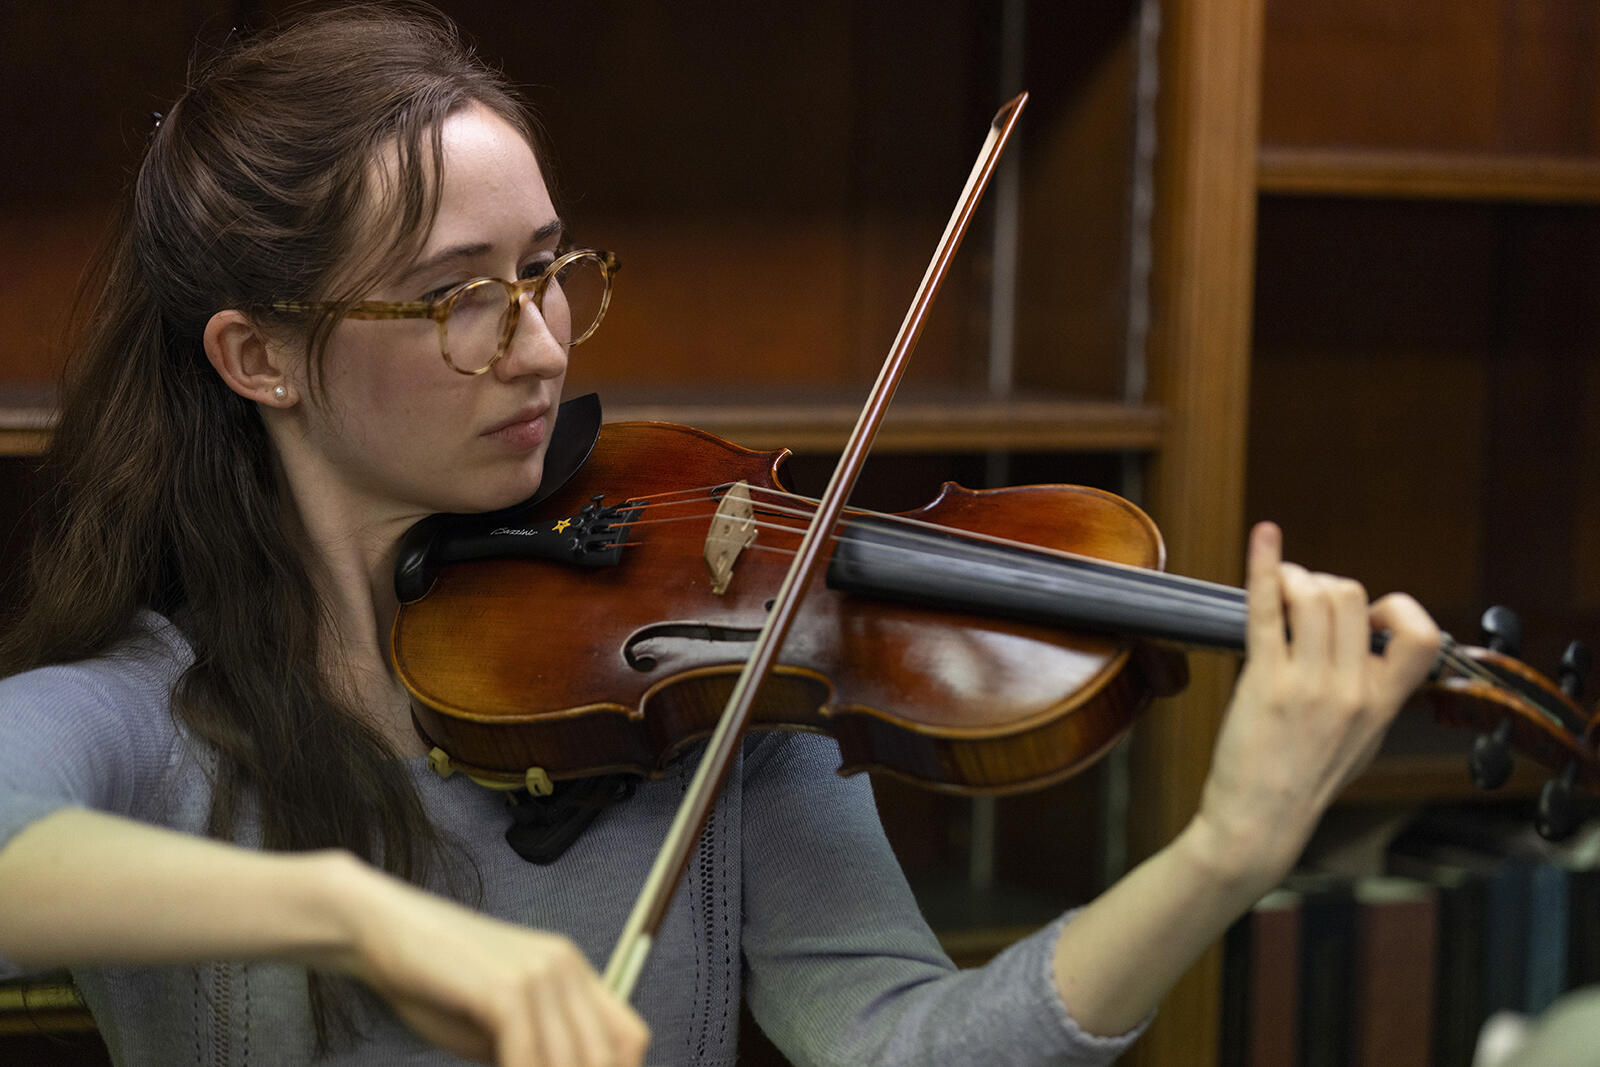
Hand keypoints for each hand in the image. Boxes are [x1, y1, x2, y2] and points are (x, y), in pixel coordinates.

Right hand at [328, 860, 648, 1065]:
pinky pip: (528, 1055)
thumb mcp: (496, 1024)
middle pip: (606, 1056)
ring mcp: (539, 974)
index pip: (629, 1038)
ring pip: (571, 1060)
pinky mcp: (506, 987)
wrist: (383, 931)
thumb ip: (533, 1050)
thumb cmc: (433, 983)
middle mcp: (566, 968)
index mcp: (571, 973)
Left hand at [1192, 521, 1440, 888]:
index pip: (1417, 633)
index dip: (1392, 608)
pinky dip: (1264, 566)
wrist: (1259, 822)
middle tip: (1302, 602)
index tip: (1365, 616)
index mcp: (1383, 705)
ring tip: (1279, 592)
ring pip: (1315, 595)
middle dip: (1325, 585)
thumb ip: (1372, 692)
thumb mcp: (1360, 740)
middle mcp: (1352, 690)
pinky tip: (1262, 539)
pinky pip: (1268, 608)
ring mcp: (1309, 685)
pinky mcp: (1264, 681)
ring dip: (1294, 579)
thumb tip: (1370, 645)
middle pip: (1353, 596)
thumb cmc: (1302, 781)